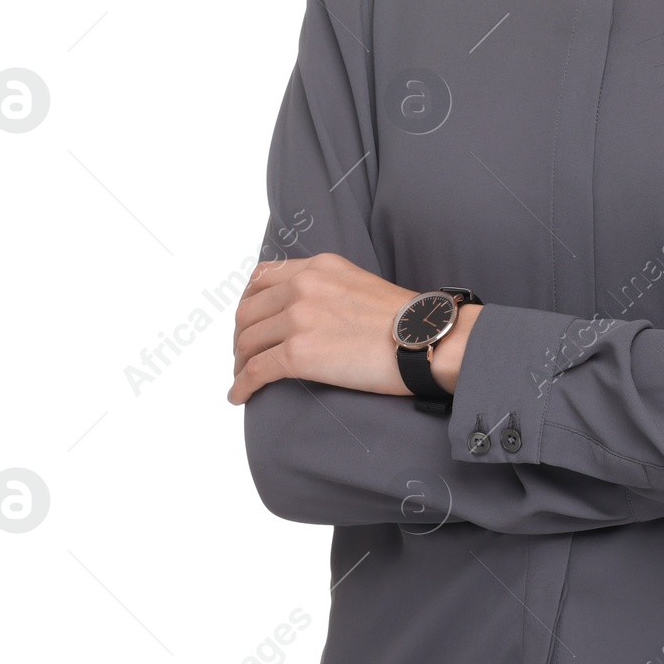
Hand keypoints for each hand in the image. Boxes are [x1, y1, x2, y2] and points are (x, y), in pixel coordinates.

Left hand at [228, 253, 418, 405]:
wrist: (424, 337)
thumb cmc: (403, 319)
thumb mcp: (359, 283)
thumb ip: (327, 289)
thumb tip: (306, 314)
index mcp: (318, 267)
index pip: (262, 278)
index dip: (249, 303)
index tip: (250, 322)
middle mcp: (303, 285)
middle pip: (248, 311)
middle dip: (241, 336)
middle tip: (245, 355)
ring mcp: (298, 318)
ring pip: (247, 341)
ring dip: (240, 362)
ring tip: (243, 377)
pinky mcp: (298, 353)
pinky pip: (254, 371)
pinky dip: (241, 385)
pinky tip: (239, 396)